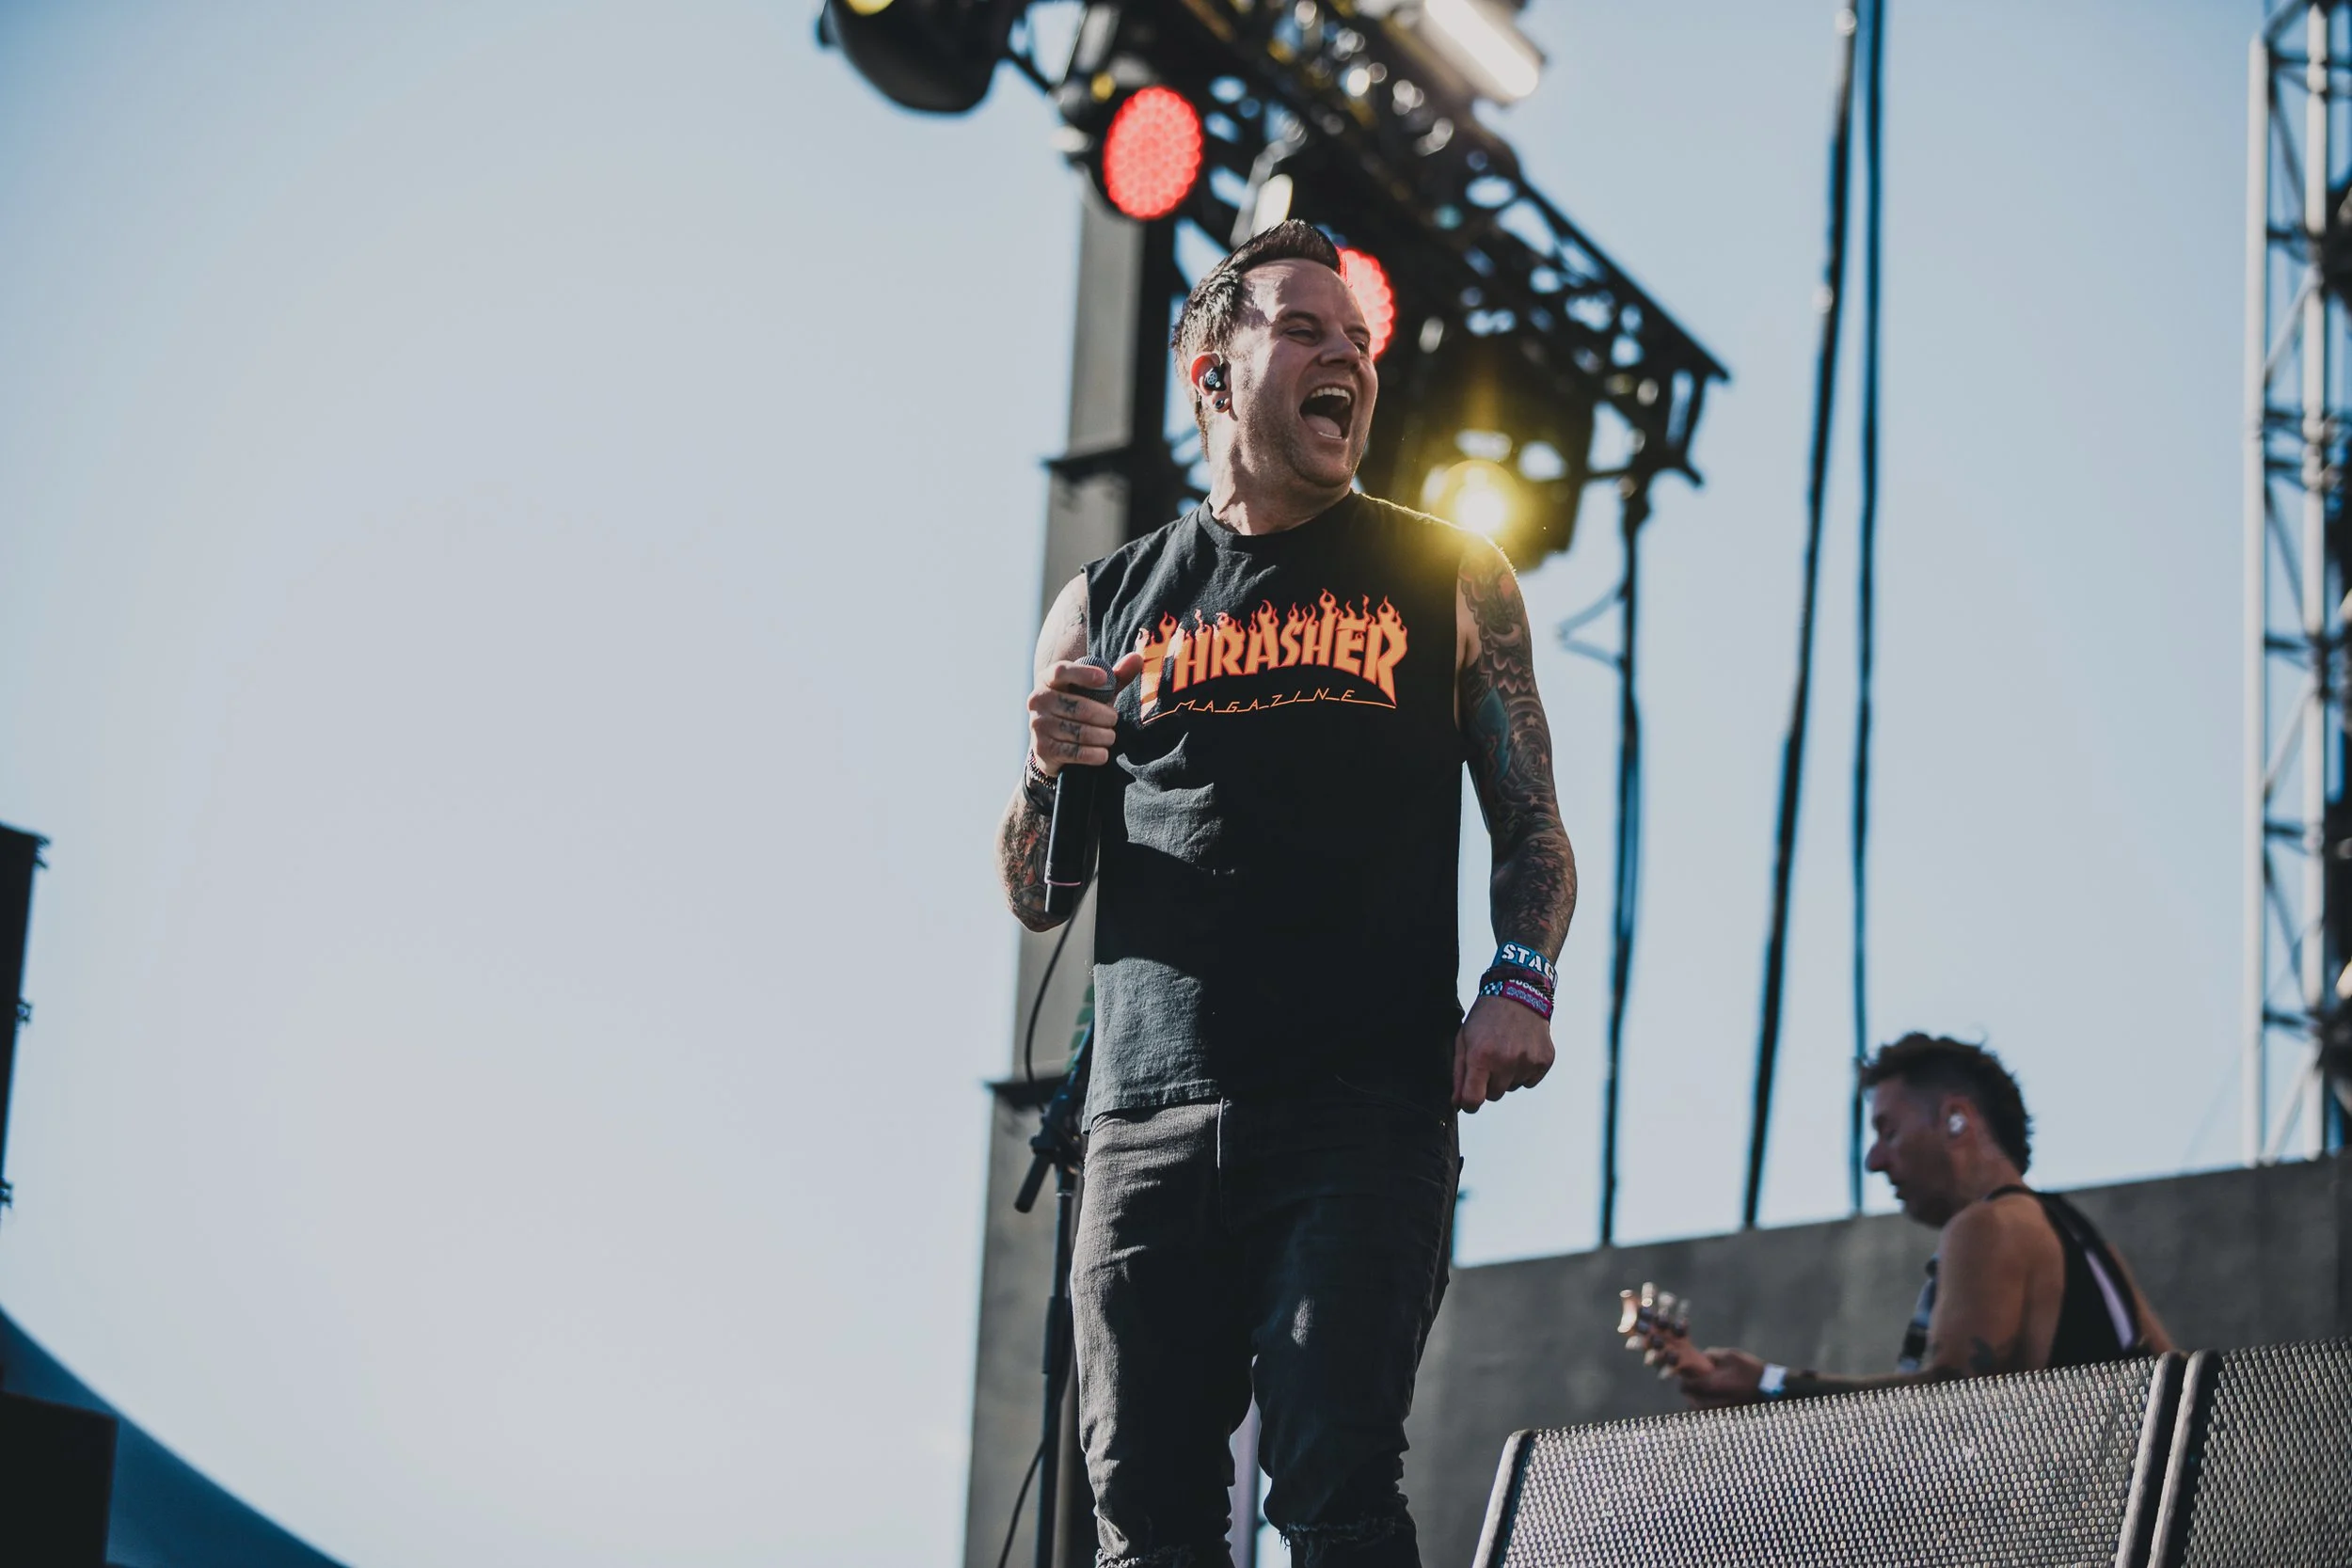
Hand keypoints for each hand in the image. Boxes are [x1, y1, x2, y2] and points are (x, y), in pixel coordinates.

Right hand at [1026, 652, 1143, 776]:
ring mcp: (1038, 724)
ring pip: (1080, 732)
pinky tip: (1103, 754)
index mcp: (1048, 679)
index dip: (1083, 674)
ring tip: (1110, 737)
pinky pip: (1076, 752)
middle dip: (1105, 716)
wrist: (1051, 744)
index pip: (1061, 671)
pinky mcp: (1042, 748)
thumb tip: (1137, 658)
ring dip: (1103, 736)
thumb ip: (1116, 676)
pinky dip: (1095, 754)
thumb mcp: (1095, 691)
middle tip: (1114, 719)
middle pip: (1079, 707)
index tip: (1104, 679)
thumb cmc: (1078, 707)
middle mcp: (1037, 699)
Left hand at [1451, 993, 1554, 1111]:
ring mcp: (1527, 1061)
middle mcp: (1506, 1061)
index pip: (1474, 1100)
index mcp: (1481, 1056)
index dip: (1469, 1104)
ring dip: (1507, 1076)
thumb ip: (1459, 1073)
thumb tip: (1458, 1102)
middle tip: (1490, 1059)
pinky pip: (1529, 1081)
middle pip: (1494, 1095)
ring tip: (1506, 1049)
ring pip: (1512, 1088)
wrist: (1518, 993)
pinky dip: (1523, 1071)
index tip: (1468, 1100)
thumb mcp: (1463, 1039)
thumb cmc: (1486, 1017)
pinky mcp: (1544, 1061)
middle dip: (1488, 1083)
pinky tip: (1520, 1050)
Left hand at [1676, 1347, 1763, 1408]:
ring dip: (1698, 1400)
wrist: (1771, 1388)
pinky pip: (1711, 1413)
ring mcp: (1721, 1411)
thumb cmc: (1750, 1370)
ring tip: (1705, 1389)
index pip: (1685, 1386)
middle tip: (1695, 1381)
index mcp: (1710, 1385)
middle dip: (1690, 1391)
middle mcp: (1712, 1402)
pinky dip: (1709, 1406)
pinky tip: (1717, 1396)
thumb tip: (1701, 1356)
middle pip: (1690, 1401)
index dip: (1683, 1378)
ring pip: (1700, 1409)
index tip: (1687, 1372)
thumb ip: (1711, 1355)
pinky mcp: (1728, 1415)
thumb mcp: (1730, 1355)